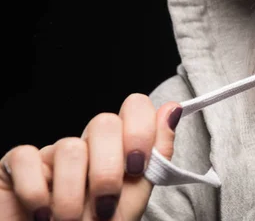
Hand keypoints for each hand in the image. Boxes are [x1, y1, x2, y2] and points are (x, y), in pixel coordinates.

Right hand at [0, 94, 182, 220]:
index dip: (141, 130)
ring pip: (70, 146)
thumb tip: (173, 109)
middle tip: (105, 206)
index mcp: (120, 148)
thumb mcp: (134, 197)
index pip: (135, 107)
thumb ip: (156, 157)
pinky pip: (28, 157)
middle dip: (108, 170)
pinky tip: (41, 213)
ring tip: (71, 220)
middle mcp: (88, 144)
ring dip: (73, 195)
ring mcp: (54, 153)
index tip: (138, 167)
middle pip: (105, 123)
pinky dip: (37, 193)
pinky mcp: (18, 164)